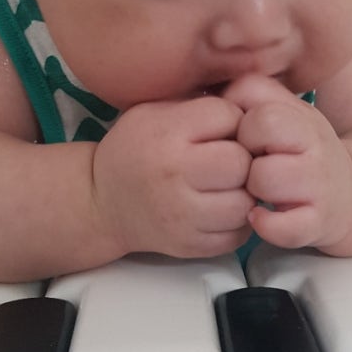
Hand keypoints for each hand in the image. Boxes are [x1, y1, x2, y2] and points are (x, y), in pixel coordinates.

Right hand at [91, 96, 254, 257]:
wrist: (101, 202)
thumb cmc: (135, 149)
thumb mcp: (155, 111)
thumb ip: (198, 106)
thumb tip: (249, 106)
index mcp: (166, 133)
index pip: (229, 117)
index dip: (233, 120)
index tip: (220, 130)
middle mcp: (174, 175)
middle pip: (241, 162)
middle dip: (242, 159)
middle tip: (229, 160)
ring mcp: (183, 215)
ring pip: (244, 202)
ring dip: (243, 193)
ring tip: (227, 186)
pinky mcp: (190, 245)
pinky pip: (238, 234)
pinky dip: (237, 221)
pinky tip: (221, 207)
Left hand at [223, 75, 351, 249]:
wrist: (348, 193)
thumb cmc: (300, 150)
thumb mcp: (283, 109)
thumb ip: (250, 91)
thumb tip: (217, 96)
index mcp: (301, 117)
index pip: (257, 108)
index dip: (243, 125)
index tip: (250, 140)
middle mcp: (316, 148)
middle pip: (259, 136)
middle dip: (245, 156)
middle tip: (254, 165)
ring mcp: (319, 187)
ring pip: (262, 182)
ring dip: (252, 190)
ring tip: (260, 191)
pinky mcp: (317, 223)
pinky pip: (281, 227)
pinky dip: (266, 225)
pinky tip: (262, 215)